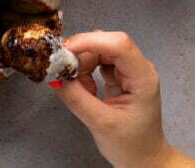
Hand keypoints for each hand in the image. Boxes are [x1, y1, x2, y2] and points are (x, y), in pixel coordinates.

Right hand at [55, 31, 193, 166]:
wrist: (143, 159)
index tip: (64, 51)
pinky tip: (86, 88)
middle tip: (65, 74)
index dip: (90, 41)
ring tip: (81, 90)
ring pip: (96, 48)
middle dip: (81, 54)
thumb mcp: (100, 123)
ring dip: (80, 64)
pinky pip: (94, 58)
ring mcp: (127, 67)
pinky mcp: (117, 71)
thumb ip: (76, 98)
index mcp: (142, 77)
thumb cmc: (130, 145)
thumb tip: (54, 75)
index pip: (118, 44)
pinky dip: (83, 69)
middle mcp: (137, 66)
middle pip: (104, 43)